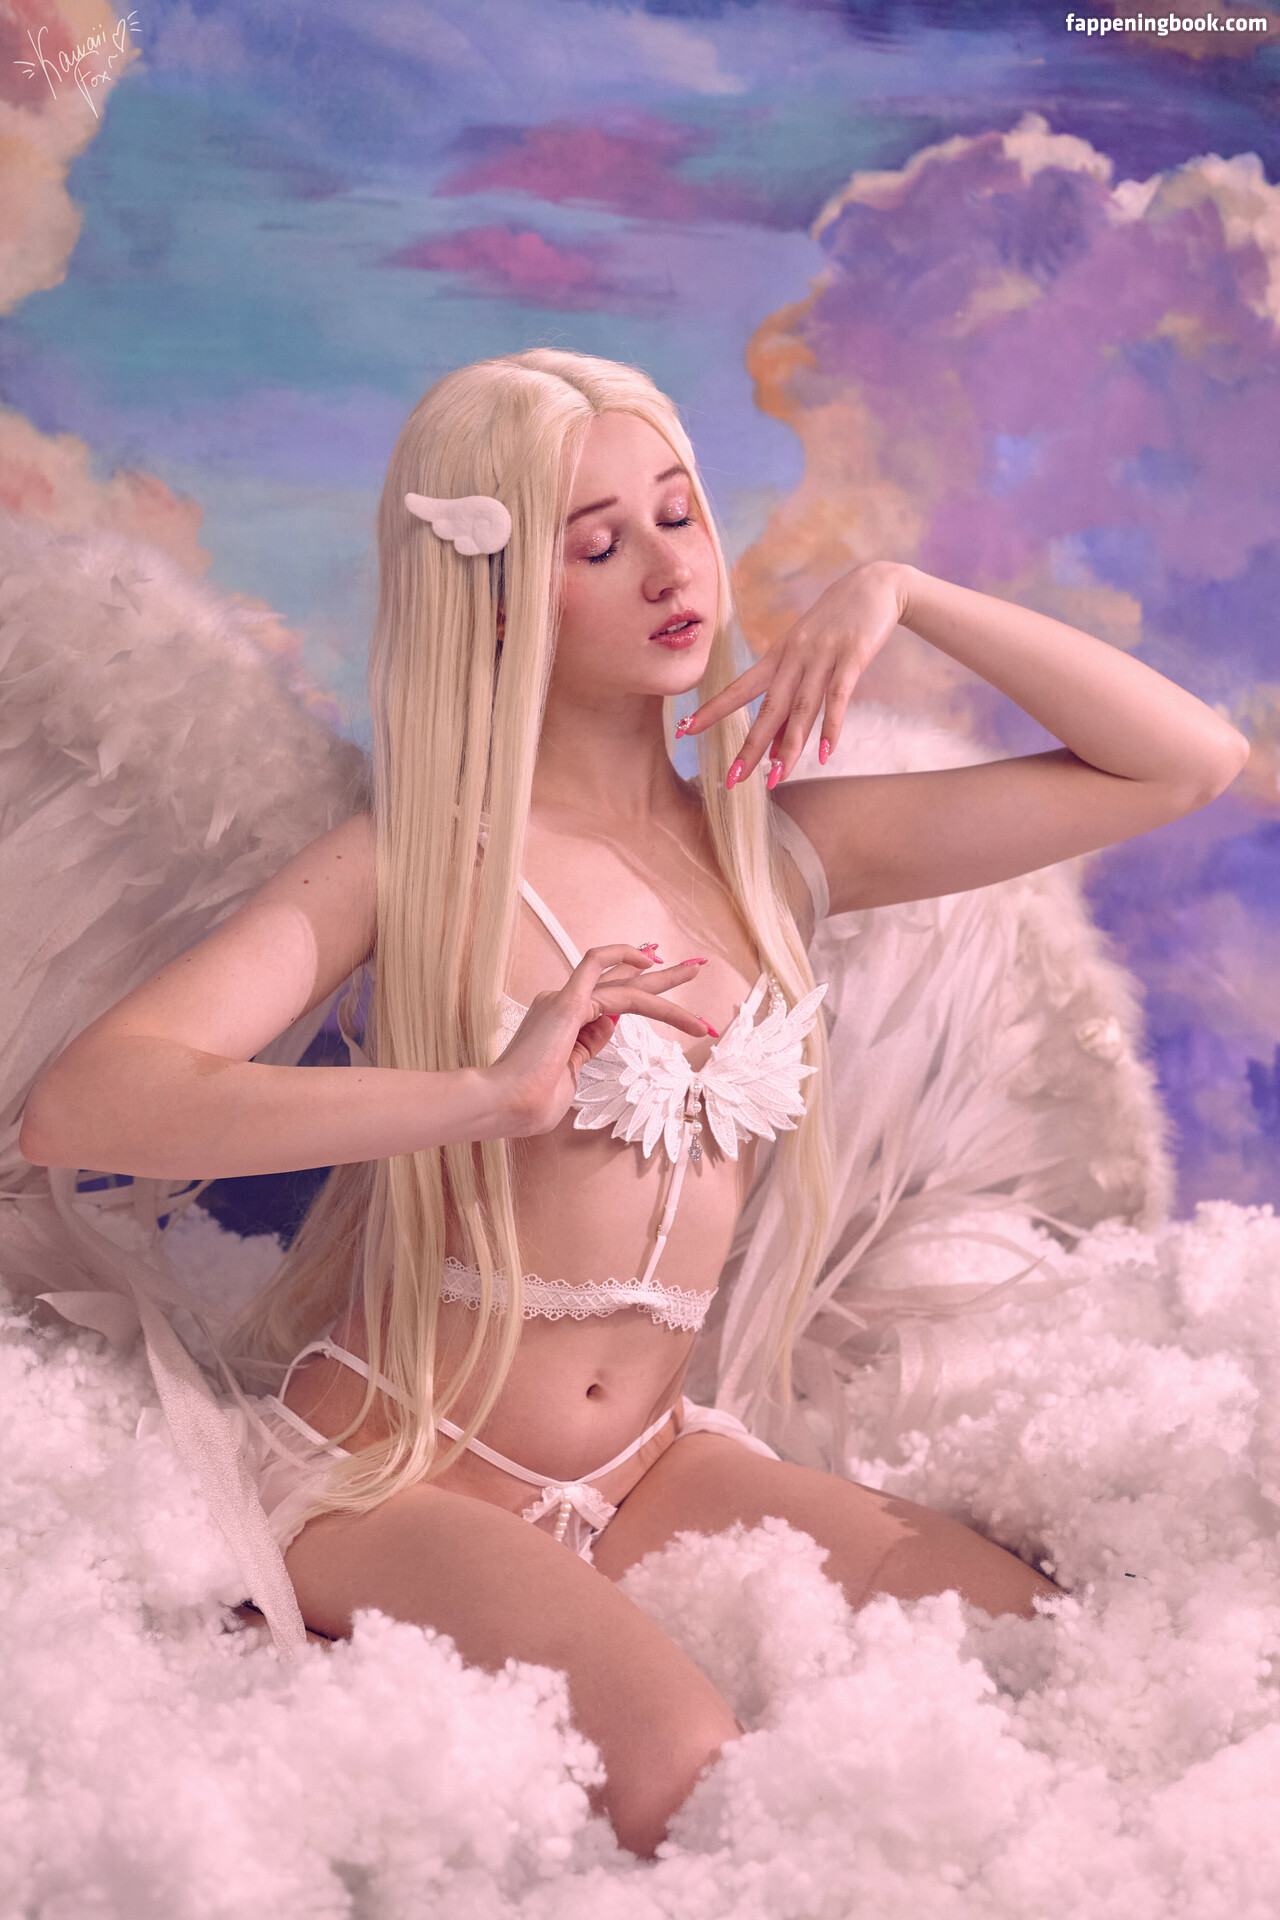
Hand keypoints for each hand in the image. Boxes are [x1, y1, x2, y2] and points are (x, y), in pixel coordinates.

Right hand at [487, 945, 713, 1138]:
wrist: (504, 1105)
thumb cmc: (531, 1104)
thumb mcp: (568, 1077)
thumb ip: (584, 1051)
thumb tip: (606, 1028)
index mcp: (561, 1024)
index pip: (609, 1006)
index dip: (641, 1001)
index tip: (671, 1006)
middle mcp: (562, 1005)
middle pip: (622, 985)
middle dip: (661, 978)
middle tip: (694, 967)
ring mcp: (564, 1001)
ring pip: (623, 984)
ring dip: (664, 980)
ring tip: (696, 971)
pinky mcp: (567, 1002)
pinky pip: (597, 966)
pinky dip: (626, 960)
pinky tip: (652, 963)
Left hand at [677, 560, 909, 786]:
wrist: (873, 586)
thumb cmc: (834, 627)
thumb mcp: (806, 655)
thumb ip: (792, 698)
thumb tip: (777, 744)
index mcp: (777, 657)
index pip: (739, 688)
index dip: (713, 709)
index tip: (685, 729)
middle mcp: (794, 657)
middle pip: (769, 708)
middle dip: (750, 746)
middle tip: (734, 780)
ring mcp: (822, 656)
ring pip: (802, 708)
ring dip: (789, 746)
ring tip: (777, 777)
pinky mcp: (852, 656)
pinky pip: (839, 697)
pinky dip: (831, 727)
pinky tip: (824, 753)